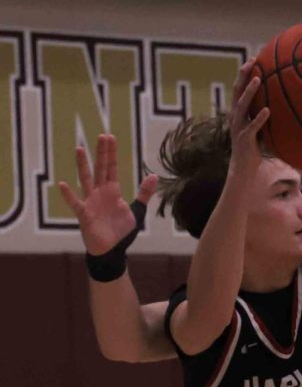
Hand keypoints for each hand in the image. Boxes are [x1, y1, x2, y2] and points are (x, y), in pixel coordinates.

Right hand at [58, 134, 156, 254]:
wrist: (112, 250)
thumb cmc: (121, 230)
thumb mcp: (137, 211)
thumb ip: (144, 194)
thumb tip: (154, 176)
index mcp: (112, 191)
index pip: (111, 168)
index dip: (111, 153)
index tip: (110, 137)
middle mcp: (100, 193)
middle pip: (100, 168)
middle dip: (102, 153)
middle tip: (102, 136)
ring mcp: (90, 202)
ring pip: (86, 180)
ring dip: (83, 165)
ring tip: (80, 149)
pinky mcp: (84, 214)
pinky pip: (75, 203)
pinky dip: (68, 195)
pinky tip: (62, 184)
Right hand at [228, 60, 268, 177]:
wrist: (244, 171)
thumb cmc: (255, 151)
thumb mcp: (262, 132)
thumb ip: (269, 120)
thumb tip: (287, 111)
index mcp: (239, 114)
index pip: (239, 89)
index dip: (245, 74)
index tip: (254, 59)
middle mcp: (236, 118)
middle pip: (237, 91)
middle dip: (244, 75)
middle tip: (252, 61)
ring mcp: (238, 128)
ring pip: (242, 106)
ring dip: (249, 91)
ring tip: (258, 79)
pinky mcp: (244, 140)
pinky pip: (252, 127)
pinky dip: (259, 118)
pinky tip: (267, 111)